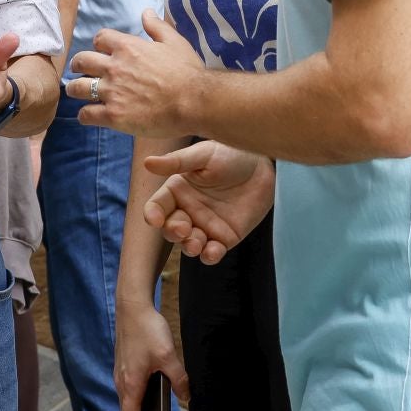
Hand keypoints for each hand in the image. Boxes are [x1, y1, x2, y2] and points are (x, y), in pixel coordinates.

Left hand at [67, 10, 206, 138]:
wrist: (193, 101)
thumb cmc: (186, 71)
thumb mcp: (174, 42)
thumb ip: (157, 26)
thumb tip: (146, 12)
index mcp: (127, 47)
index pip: (99, 38)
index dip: (99, 45)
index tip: (102, 52)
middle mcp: (114, 67)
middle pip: (81, 61)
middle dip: (78, 65)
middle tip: (80, 71)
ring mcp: (111, 92)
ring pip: (77, 88)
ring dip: (76, 89)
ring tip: (78, 92)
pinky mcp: (113, 115)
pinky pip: (86, 114)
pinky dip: (85, 114)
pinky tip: (90, 115)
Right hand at [114, 298, 189, 410]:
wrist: (132, 306)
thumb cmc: (147, 330)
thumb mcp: (168, 356)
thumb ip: (178, 379)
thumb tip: (186, 396)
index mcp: (131, 384)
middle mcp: (121, 381)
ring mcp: (120, 372)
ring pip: (126, 401)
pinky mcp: (122, 364)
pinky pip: (126, 389)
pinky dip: (133, 401)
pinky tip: (146, 398)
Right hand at [145, 141, 274, 264]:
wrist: (262, 166)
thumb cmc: (230, 154)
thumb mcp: (203, 155)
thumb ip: (177, 162)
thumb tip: (147, 163)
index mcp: (177, 190)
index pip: (157, 206)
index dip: (152, 214)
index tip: (155, 219)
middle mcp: (188, 210)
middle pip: (170, 229)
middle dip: (173, 232)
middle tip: (182, 229)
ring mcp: (205, 226)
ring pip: (189, 244)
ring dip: (189, 247)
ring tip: (197, 243)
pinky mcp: (225, 238)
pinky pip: (212, 253)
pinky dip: (209, 256)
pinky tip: (213, 251)